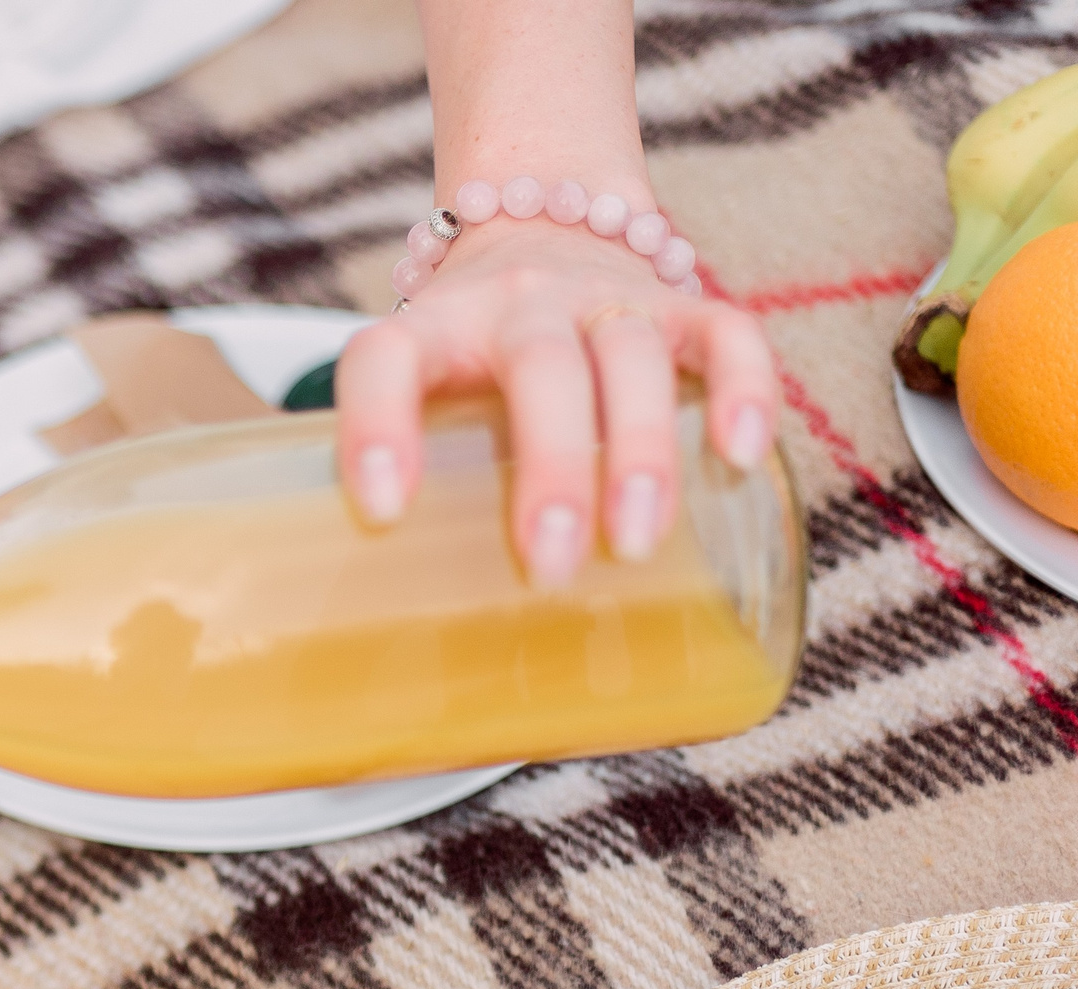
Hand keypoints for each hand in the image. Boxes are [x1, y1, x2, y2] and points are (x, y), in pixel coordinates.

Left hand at [332, 213, 779, 583]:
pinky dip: (742, 389)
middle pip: (540, 369)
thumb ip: (407, 478)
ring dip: (637, 450)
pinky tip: (741, 456)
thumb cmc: (468, 356)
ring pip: (633, 357)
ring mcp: (607, 297)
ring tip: (634, 544)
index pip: (386, 359)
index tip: (384, 511)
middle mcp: (519, 303)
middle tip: (548, 567)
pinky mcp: (684, 303)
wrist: (540, 223)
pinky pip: (726, 333)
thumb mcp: (419, 393)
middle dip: (549, 469)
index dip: (377, 426)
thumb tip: (381, 635)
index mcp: (433, 329)